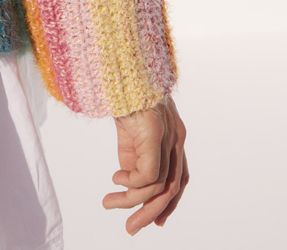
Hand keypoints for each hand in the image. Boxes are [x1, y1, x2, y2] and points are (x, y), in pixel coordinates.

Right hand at [103, 95, 188, 234]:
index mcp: (174, 133)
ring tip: (109, 203)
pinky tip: (115, 179)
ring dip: (133, 201)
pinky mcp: (155, 133)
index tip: (155, 221)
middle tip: (131, 229)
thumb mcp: (128, 128)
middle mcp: (177, 137)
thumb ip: (133, 151)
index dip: (169, 203)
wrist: (117, 62)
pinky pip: (149, 175)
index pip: (180, 178)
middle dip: (151, 212)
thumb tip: (125, 177)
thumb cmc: (121, 90)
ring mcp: (169, 135)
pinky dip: (132, 183)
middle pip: (173, 188)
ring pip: (159, 186)